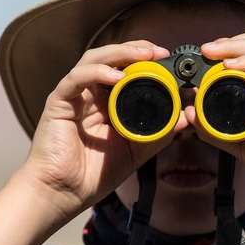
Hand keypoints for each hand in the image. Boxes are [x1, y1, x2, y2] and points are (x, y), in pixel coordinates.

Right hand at [21, 39, 187, 220]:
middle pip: (111, 58)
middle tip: (159, 52)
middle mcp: (90, 95)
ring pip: (94, 60)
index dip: (146, 61)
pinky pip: (77, 79)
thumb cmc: (93, 175)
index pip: (125, 70)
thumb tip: (185, 118)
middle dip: (136, 50)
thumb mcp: (135, 151)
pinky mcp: (59, 102)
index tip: (169, 62)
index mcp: (106, 103)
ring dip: (120, 53)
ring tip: (143, 55)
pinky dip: (98, 72)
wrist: (64, 194)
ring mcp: (74, 96)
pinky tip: (117, 76)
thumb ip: (158, 134)